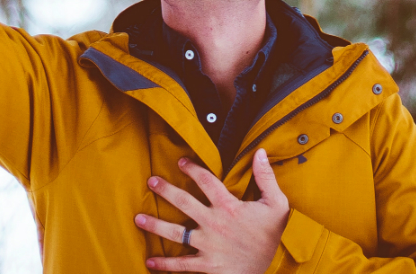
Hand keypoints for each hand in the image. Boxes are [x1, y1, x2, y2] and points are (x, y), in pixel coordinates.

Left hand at [136, 149, 289, 273]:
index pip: (206, 181)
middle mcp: (214, 223)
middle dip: (165, 190)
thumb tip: (260, 152)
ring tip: (138, 218)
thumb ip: (266, 178)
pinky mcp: (206, 265)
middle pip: (184, 202)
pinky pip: (181, 265)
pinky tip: (149, 261)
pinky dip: (164, 265)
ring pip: (176, 233)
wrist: (269, 270)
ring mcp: (207, 245)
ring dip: (155, 225)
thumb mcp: (277, 205)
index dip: (193, 168)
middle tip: (151, 181)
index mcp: (229, 207)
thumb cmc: (271, 237)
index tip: (181, 162)